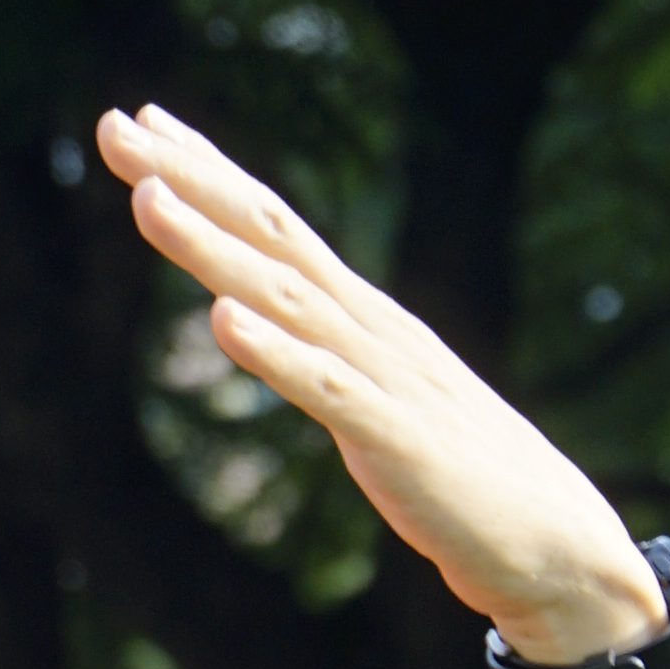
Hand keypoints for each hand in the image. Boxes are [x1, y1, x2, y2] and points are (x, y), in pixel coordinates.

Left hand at [96, 102, 667, 665]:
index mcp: (358, 316)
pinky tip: (222, 319)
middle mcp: (368, 327)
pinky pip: (325, 391)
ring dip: (211, 249)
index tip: (137, 121)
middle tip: (116, 126)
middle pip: (268, 237)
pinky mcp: (397, 439)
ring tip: (146, 199)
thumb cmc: (455, 475)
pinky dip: (274, 354)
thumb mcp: (366, 395)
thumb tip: (244, 308)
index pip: (271, 224)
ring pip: (284, 297)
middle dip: (191, 181)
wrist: (554, 547)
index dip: (206, 173)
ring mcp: (385, 377)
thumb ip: (312, 348)